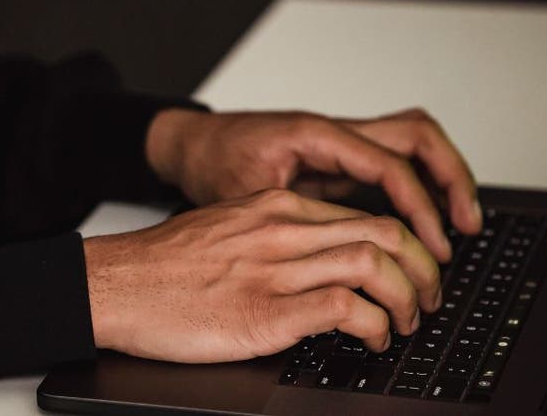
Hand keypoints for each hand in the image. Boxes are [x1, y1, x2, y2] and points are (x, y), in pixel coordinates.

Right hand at [84, 188, 441, 361]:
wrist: (117, 284)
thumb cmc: (165, 266)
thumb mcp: (229, 230)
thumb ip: (276, 237)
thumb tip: (320, 262)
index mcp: (277, 207)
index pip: (367, 214)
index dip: (406, 247)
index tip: (415, 271)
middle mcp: (283, 229)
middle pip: (385, 232)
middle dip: (424, 269)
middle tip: (428, 298)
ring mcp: (276, 269)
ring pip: (374, 264)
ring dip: (406, 299)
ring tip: (405, 323)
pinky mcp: (267, 312)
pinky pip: (346, 308)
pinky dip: (373, 325)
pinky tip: (371, 339)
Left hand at [145, 108, 480, 261]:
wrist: (188, 143)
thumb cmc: (208, 160)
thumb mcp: (240, 195)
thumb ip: (283, 221)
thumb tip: (323, 263)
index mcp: (315, 135)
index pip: (388, 164)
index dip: (419, 206)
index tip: (435, 243)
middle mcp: (334, 133)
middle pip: (416, 136)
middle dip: (451, 177)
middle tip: (468, 224)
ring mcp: (339, 145)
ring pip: (410, 145)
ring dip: (440, 180)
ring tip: (459, 226)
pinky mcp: (336, 161)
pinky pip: (390, 166)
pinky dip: (415, 190)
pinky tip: (421, 227)